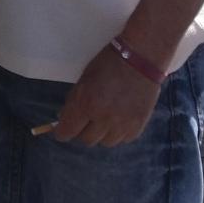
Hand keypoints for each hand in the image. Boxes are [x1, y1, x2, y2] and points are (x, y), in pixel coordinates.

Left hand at [48, 43, 165, 146]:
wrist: (141, 60)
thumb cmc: (109, 64)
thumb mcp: (84, 79)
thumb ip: (74, 101)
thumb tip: (64, 119)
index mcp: (86, 103)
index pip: (67, 132)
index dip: (62, 132)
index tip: (63, 131)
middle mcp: (103, 118)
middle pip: (86, 140)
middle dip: (82, 130)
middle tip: (86, 119)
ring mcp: (122, 125)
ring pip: (105, 142)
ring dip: (102, 133)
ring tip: (105, 117)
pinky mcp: (137, 127)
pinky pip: (122, 139)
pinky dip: (118, 132)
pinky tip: (120, 117)